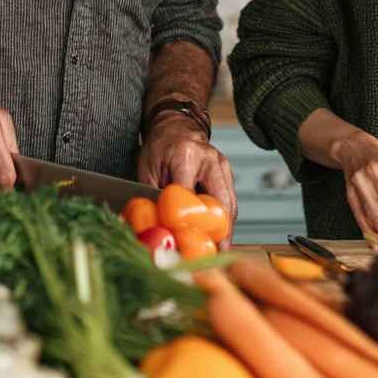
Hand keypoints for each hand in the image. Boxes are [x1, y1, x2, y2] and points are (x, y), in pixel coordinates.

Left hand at [136, 114, 237, 248]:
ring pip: (230, 202)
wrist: (176, 125)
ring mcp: (222, 164)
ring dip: (226, 227)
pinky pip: (229, 199)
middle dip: (220, 229)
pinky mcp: (227, 172)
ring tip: (220, 249)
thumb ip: (153, 196)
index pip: (190, 194)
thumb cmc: (159, 146)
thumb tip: (159, 225)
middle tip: (216, 252)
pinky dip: (225, 218)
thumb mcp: (148, 168)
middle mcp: (210, 158)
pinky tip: (219, 234)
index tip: (186, 241)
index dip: (188, 220)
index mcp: (187, 154)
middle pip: (221, 200)